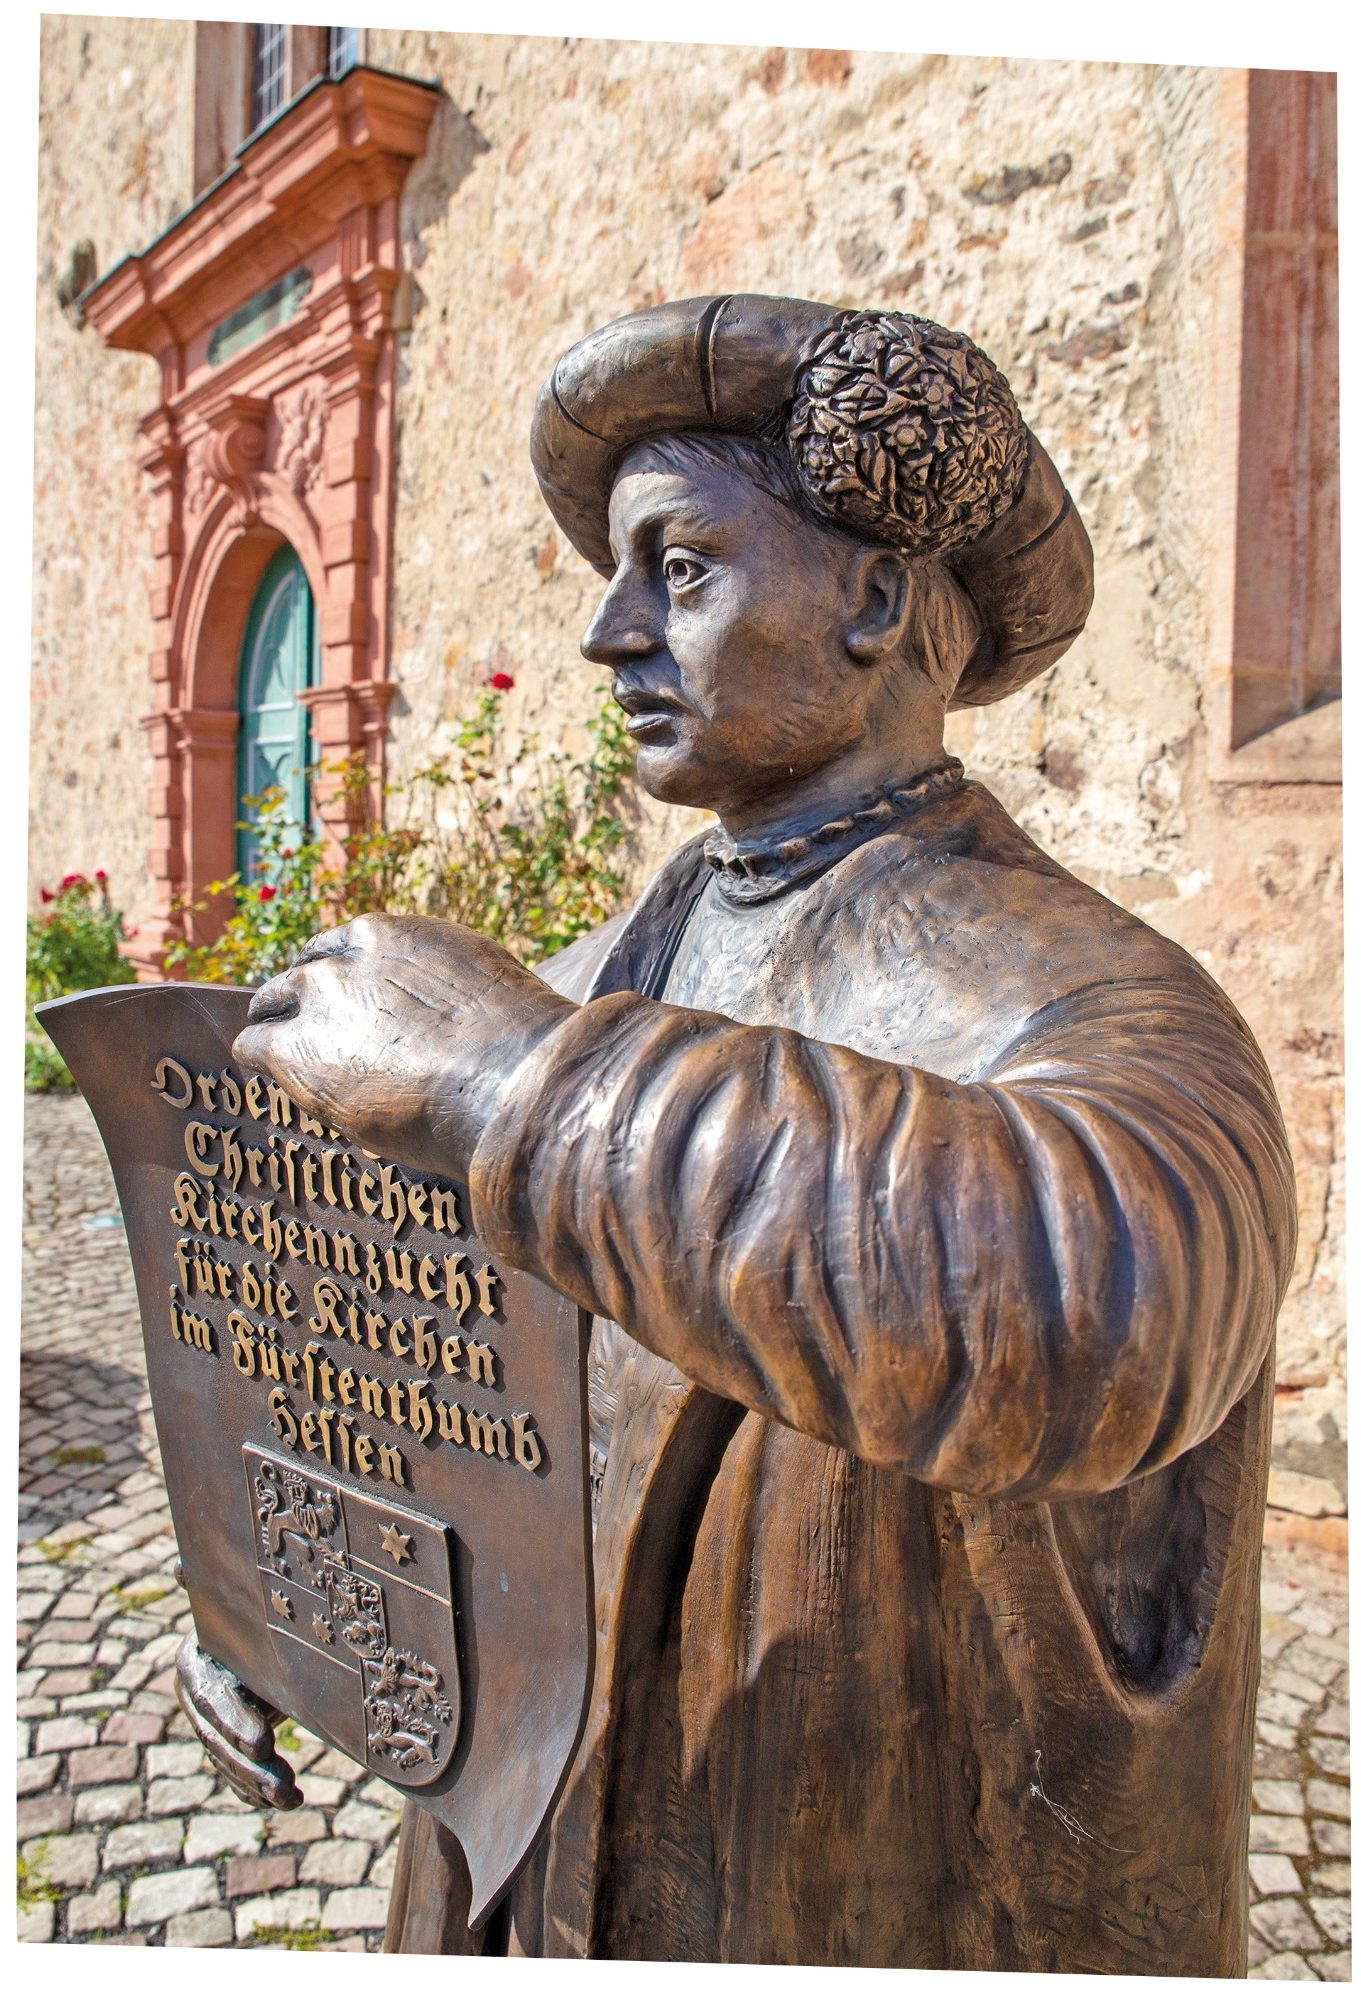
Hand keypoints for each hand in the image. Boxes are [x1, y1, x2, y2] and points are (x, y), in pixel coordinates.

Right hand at [175, 1638, 302, 1811]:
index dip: (234, 1724)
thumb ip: (268, 1645)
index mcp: (196, 1658)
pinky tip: (276, 1803)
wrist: (258, 1629)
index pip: (210, 1696)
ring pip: (224, 1761)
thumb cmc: (267, 1625)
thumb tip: (288, 1651)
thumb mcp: (263, 1631)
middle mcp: (193, 1691)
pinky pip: (230, 1771)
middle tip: (283, 1788)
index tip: (262, 1746)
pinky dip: (251, 1790)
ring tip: (290, 1799)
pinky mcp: (218, 1739)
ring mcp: (202, 1718)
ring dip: (256, 1786)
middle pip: (217, 1739)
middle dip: (251, 1769)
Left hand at [232, 913, 575, 1177]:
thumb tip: (455, 1021)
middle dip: (305, 1001)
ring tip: (277, 1056)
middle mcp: (351, 957)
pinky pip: (252, 1046)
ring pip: (270, 1002)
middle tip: (312, 1034)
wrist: (508, 1080)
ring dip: (276, 1028)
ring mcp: (320, 999)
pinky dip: (257, 1060)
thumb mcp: (486, 993)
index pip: (346, 946)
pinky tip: (269, 1079)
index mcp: (398, 935)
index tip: (345, 1002)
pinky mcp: (295, 1049)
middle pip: (304, 971)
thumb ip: (450, 993)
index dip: (343, 978)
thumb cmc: (519, 1050)